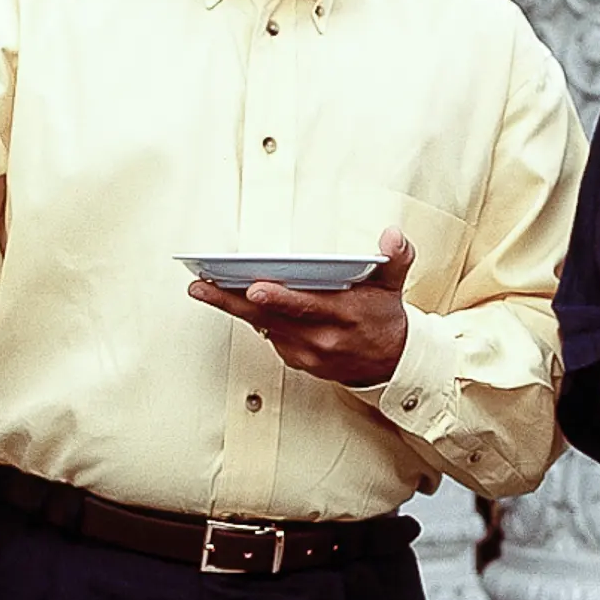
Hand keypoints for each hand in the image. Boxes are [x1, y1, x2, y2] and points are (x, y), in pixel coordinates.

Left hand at [188, 226, 413, 386]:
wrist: (390, 362)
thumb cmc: (384, 317)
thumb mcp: (395, 284)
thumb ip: (396, 257)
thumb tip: (392, 236)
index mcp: (345, 315)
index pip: (307, 305)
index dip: (280, 297)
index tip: (255, 286)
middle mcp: (323, 337)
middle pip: (271, 318)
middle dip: (234, 301)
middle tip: (203, 286)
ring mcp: (308, 353)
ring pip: (264, 327)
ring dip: (233, 308)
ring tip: (205, 288)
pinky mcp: (298, 361)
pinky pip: (270, 336)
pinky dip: (253, 319)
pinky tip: (234, 301)